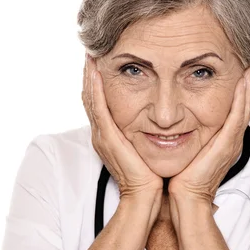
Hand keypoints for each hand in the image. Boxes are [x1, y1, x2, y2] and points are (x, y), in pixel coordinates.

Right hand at [82, 54, 162, 197]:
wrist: (145, 198)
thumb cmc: (150, 178)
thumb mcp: (147, 150)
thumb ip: (147, 134)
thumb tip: (161, 121)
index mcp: (110, 136)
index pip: (100, 103)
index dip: (98, 82)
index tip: (102, 61)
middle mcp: (102, 134)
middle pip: (91, 97)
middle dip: (89, 74)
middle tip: (91, 51)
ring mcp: (102, 136)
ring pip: (90, 99)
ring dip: (88, 76)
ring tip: (89, 54)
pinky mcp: (107, 139)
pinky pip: (98, 109)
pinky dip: (94, 89)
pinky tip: (94, 71)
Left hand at [168, 66, 249, 204]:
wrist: (186, 198)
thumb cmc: (183, 179)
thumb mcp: (188, 152)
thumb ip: (188, 137)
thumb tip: (176, 124)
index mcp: (223, 142)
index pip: (234, 113)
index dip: (238, 94)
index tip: (236, 74)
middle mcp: (231, 141)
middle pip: (244, 108)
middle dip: (247, 86)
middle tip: (248, 64)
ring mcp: (231, 143)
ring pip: (244, 109)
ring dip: (247, 87)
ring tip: (248, 68)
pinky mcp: (226, 145)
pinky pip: (237, 117)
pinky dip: (241, 99)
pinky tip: (242, 83)